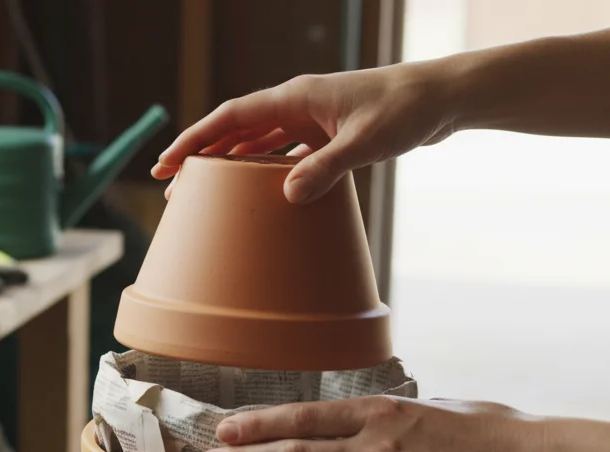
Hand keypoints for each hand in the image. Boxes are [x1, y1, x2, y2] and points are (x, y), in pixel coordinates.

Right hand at [152, 62, 457, 203]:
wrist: (443, 98)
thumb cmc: (407, 110)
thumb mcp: (366, 142)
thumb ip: (326, 168)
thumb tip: (287, 195)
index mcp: (296, 97)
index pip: (231, 117)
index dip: (195, 140)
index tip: (167, 163)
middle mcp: (297, 104)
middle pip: (235, 131)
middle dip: (201, 156)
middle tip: (170, 186)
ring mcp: (312, 119)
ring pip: (256, 143)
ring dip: (228, 165)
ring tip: (202, 193)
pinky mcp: (328, 134)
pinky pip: (284, 154)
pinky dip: (264, 171)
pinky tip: (255, 194)